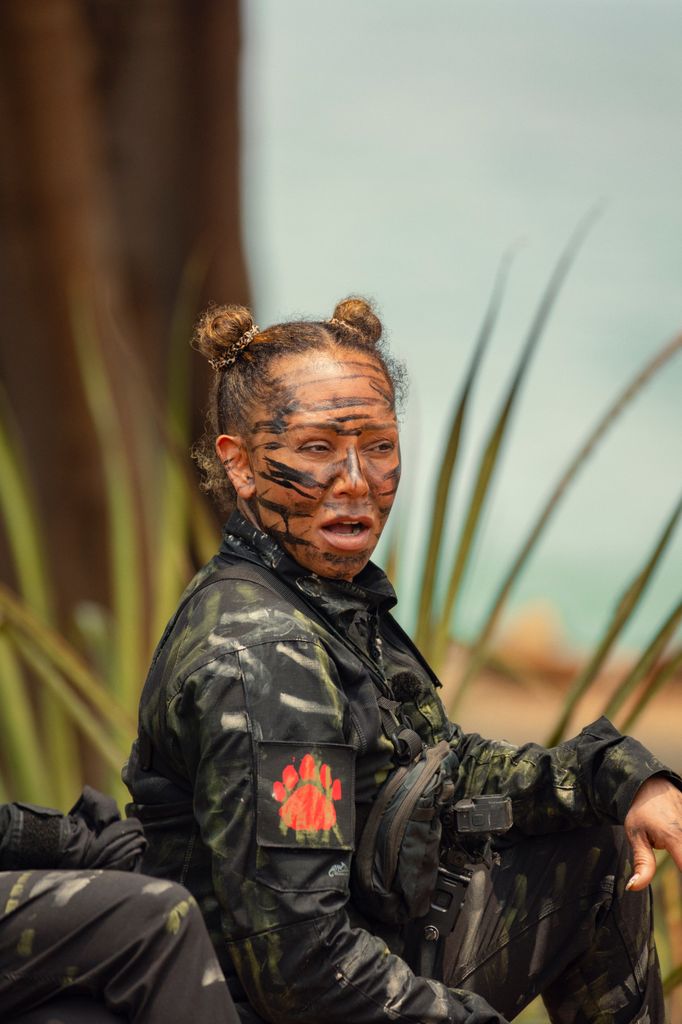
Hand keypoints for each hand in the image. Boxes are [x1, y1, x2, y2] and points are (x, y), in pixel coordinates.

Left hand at [623, 775, 681, 890]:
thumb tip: (634, 888)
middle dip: (680, 860)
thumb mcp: (635, 835)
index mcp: (675, 835)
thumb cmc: (641, 811)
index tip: (681, 907)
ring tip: (667, 852)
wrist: (652, 784)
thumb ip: (641, 864)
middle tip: (667, 857)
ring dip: (681, 855)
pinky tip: (677, 850)